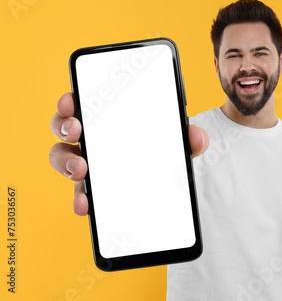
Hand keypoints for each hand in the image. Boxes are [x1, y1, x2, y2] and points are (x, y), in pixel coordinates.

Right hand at [49, 92, 208, 215]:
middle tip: (76, 130)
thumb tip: (196, 135)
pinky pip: (79, 193)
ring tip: (81, 169)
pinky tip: (85, 205)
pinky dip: (80, 199)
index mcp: (110, 121)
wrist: (166, 191)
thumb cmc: (164, 156)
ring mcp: (88, 166)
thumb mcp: (179, 146)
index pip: (84, 104)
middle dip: (64, 125)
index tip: (72, 100)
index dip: (72, 100)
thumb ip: (191, 140)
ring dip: (66, 162)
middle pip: (64, 128)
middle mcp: (92, 140)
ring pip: (62, 159)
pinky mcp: (91, 191)